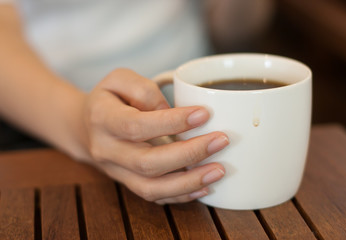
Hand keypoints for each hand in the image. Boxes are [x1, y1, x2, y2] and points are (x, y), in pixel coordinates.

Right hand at [82, 68, 228, 203]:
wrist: (87, 126)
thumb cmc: (110, 98)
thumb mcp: (119, 79)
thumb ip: (143, 89)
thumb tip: (170, 111)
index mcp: (102, 119)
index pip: (137, 125)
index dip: (171, 122)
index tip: (204, 114)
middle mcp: (107, 150)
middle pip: (148, 162)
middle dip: (189, 154)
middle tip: (220, 141)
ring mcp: (117, 172)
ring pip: (151, 187)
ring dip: (188, 182)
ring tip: (219, 170)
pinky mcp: (128, 183)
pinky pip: (154, 196)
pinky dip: (181, 195)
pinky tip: (205, 187)